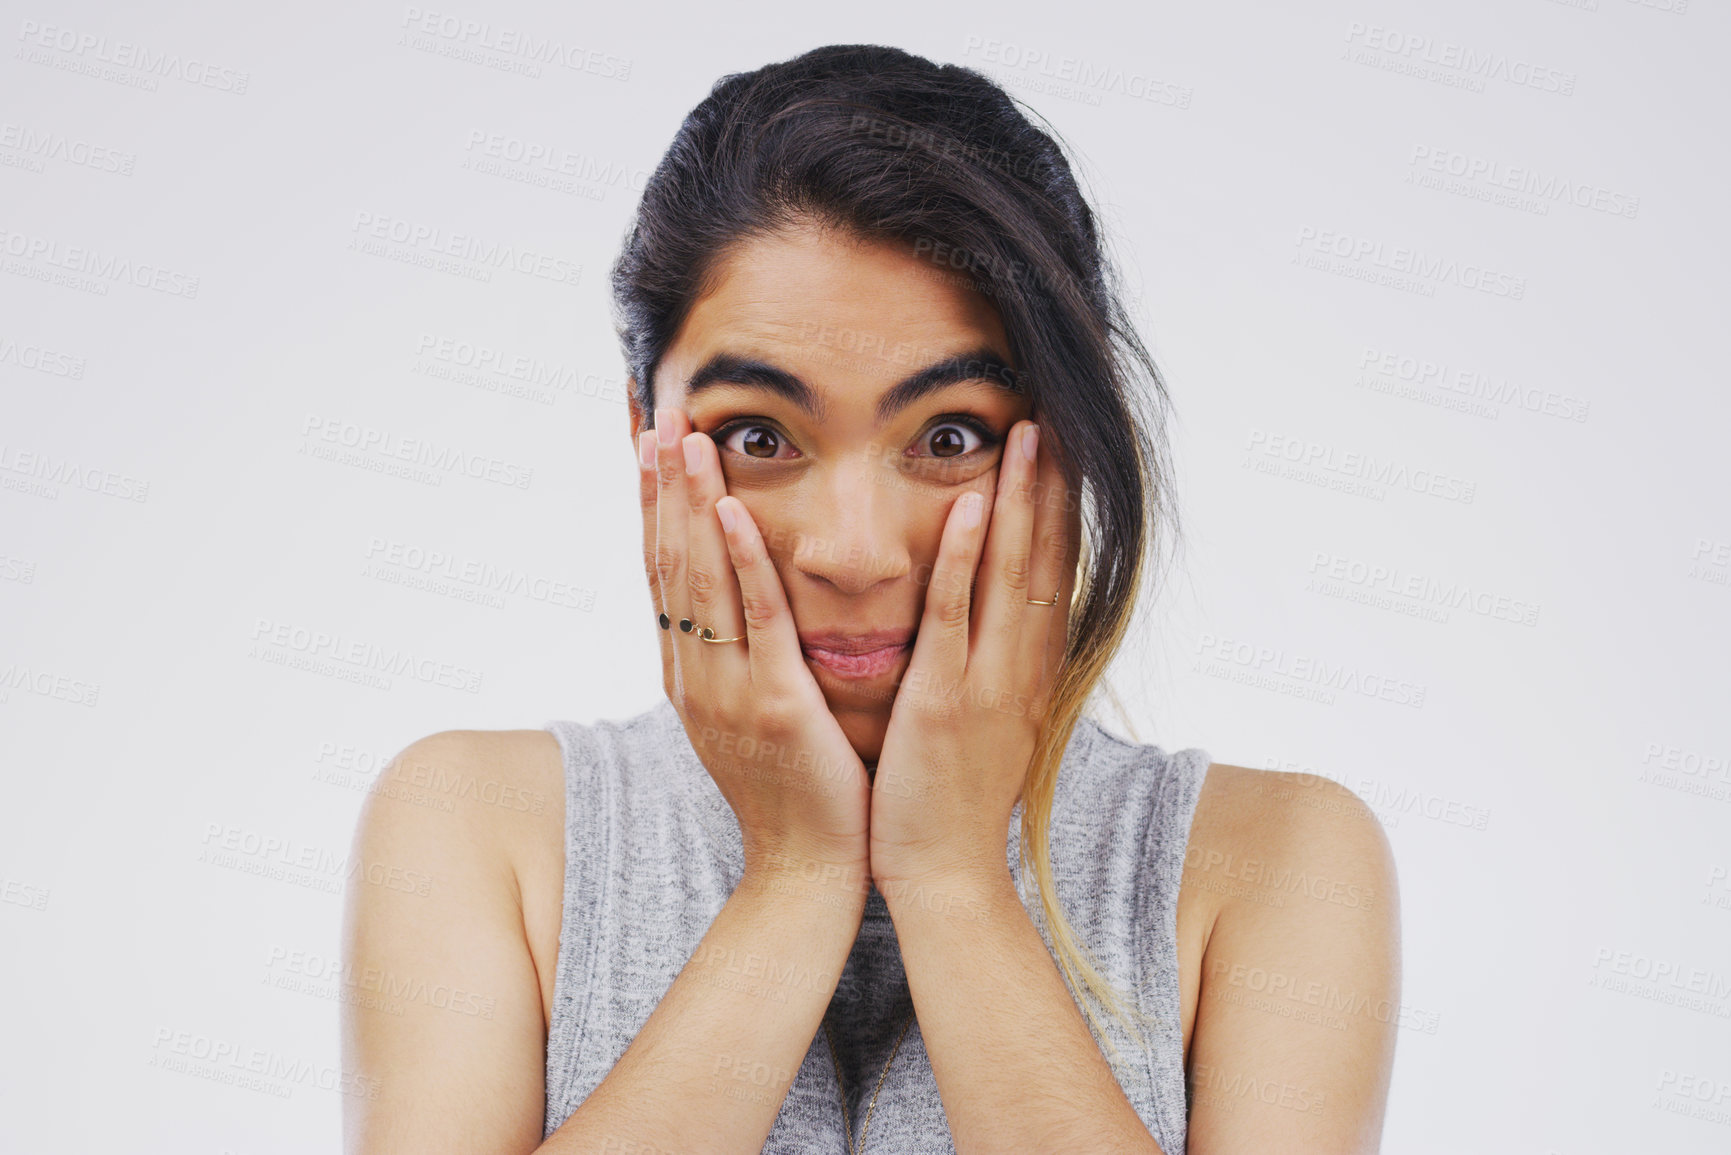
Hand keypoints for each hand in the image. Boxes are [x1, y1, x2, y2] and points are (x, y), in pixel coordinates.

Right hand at [638, 407, 871, 886]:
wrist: (807, 870)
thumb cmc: (795, 787)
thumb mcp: (749, 708)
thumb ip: (739, 651)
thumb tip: (737, 597)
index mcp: (689, 673)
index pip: (658, 569)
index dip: (648, 502)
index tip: (643, 437)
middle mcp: (695, 675)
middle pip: (667, 562)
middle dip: (660, 485)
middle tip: (655, 411)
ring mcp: (729, 691)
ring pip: (702, 582)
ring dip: (692, 505)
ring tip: (685, 436)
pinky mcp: (776, 707)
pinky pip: (756, 624)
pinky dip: (743, 565)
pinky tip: (737, 513)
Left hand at [867, 420, 1080, 889]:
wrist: (945, 877)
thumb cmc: (953, 802)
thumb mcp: (987, 725)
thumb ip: (993, 670)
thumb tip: (997, 625)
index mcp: (1031, 673)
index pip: (1054, 574)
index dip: (1061, 510)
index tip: (1061, 450)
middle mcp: (1024, 670)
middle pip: (1047, 561)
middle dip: (1051, 487)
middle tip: (1054, 415)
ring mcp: (990, 685)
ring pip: (1013, 577)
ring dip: (1021, 501)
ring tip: (1025, 433)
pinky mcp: (946, 704)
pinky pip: (958, 618)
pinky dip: (966, 559)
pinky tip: (972, 507)